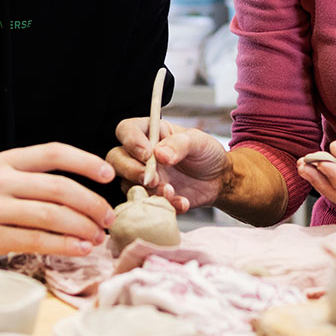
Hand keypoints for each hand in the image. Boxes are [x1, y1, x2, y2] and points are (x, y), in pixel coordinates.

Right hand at [0, 143, 116, 270]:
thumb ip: (32, 182)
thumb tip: (85, 194)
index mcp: (5, 161)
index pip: (53, 152)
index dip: (86, 162)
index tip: (109, 175)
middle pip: (58, 187)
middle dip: (91, 203)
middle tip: (109, 217)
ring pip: (50, 215)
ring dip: (81, 227)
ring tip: (97, 237)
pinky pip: (35, 240)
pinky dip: (63, 245)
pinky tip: (79, 249)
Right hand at [108, 117, 230, 212]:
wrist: (218, 181)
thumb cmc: (206, 154)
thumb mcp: (199, 141)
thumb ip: (179, 144)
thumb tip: (159, 154)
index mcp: (150, 133)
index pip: (126, 130)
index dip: (131, 141)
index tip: (147, 153)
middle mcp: (140, 155)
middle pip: (116, 158)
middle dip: (131, 170)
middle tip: (152, 178)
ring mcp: (143, 177)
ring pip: (126, 183)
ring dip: (147, 190)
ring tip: (171, 191)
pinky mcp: (150, 197)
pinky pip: (145, 204)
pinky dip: (163, 205)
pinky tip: (181, 202)